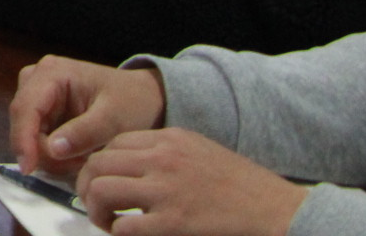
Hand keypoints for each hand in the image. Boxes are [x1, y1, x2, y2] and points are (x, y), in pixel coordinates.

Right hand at [11, 57, 167, 172]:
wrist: (144, 98)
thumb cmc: (132, 102)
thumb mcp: (114, 119)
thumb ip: (84, 133)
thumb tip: (52, 149)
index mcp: (51, 73)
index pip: (25, 107)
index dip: (22, 139)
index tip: (28, 169)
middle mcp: (36, 79)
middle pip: (23, 122)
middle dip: (44, 150)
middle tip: (78, 165)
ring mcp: (37, 94)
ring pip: (28, 132)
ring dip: (51, 154)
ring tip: (83, 158)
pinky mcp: (42, 110)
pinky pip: (36, 137)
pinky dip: (54, 152)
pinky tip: (77, 153)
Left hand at [76, 128, 308, 235]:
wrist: (278, 210)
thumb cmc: (244, 188)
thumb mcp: (201, 152)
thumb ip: (166, 154)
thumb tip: (130, 168)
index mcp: (170, 139)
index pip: (113, 143)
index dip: (100, 165)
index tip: (101, 181)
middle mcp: (163, 159)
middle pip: (98, 164)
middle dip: (86, 186)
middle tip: (93, 204)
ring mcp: (167, 190)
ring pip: (100, 190)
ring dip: (95, 209)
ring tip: (106, 222)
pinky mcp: (174, 222)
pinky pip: (124, 226)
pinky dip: (118, 232)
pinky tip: (127, 235)